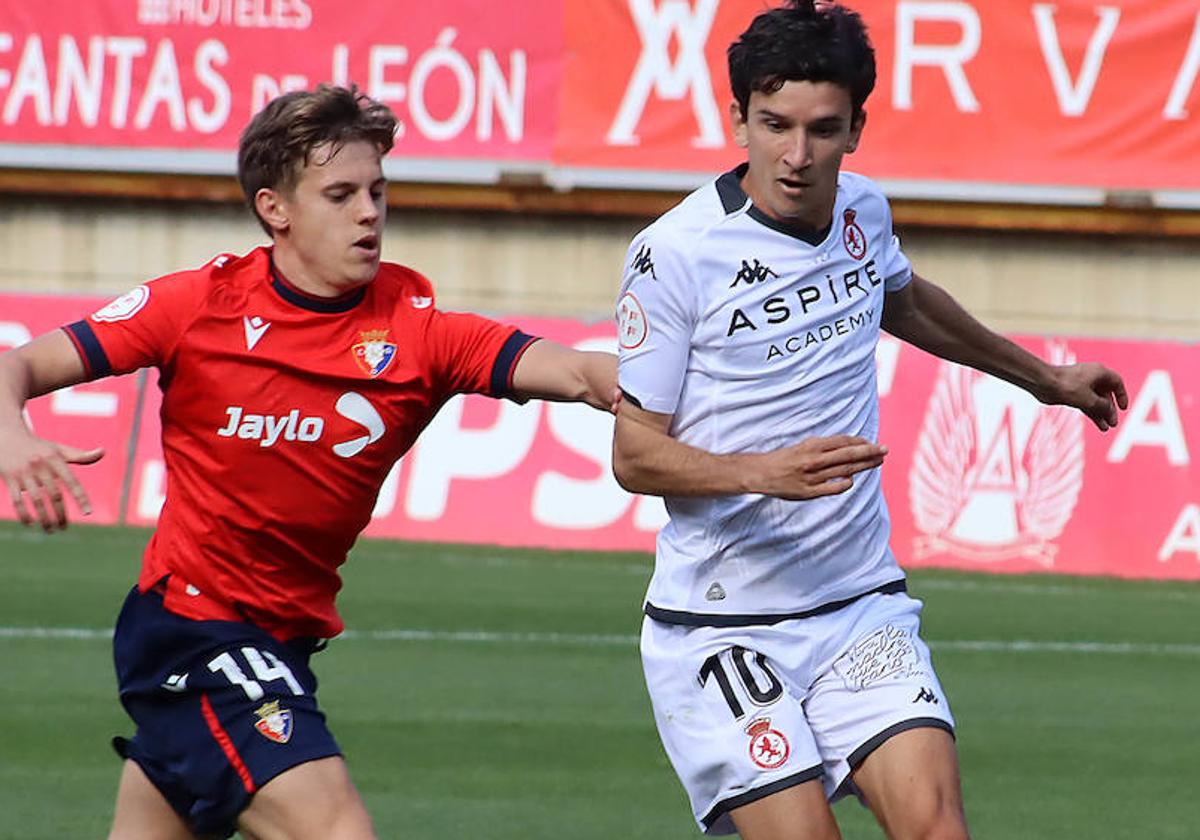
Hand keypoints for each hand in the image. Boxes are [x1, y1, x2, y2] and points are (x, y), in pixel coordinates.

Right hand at [1, 431, 103, 531]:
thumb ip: (80, 455)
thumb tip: (103, 452)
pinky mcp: (9, 478)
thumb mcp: (59, 449)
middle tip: (64, 528)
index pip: (72, 481)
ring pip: (36, 500)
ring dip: (44, 518)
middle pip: (54, 495)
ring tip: (51, 530)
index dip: (81, 497)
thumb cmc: (39, 447)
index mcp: (55, 459)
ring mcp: (24, 472)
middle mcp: (40, 466)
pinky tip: (31, 524)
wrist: (7, 436)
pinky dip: (24, 513)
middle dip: (60, 514)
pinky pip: (17, 500)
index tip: (88, 513)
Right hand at [754, 435, 886, 499]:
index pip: (843, 442)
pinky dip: (845, 484)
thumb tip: (848, 447)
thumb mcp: (803, 446)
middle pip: (849, 455)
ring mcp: (813, 477)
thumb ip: (824, 447)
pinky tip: (852, 480)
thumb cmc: (785, 458)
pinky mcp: (809, 492)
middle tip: (885, 450)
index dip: (860, 442)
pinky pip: (833, 488)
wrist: (762, 473)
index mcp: (812, 446)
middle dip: (869, 452)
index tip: (872, 443)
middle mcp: (814, 460)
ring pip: (845, 470)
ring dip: (863, 466)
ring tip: (877, 463)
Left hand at [1043, 363, 1128, 431]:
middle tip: (1113, 424)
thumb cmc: (1066, 386)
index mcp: (1099, 372)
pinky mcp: (1072, 393)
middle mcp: (1092, 377)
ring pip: (1096, 401)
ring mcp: (1081, 385)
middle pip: (1106, 394)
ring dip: (1101, 414)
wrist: (1042, 383)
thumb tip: (1110, 412)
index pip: (1116, 383)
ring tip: (1106, 428)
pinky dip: (1092, 413)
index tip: (1123, 408)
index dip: (1122, 395)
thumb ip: (1103, 407)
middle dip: (1110, 409)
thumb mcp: (1089, 399)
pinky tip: (1099, 425)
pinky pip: (1086, 403)